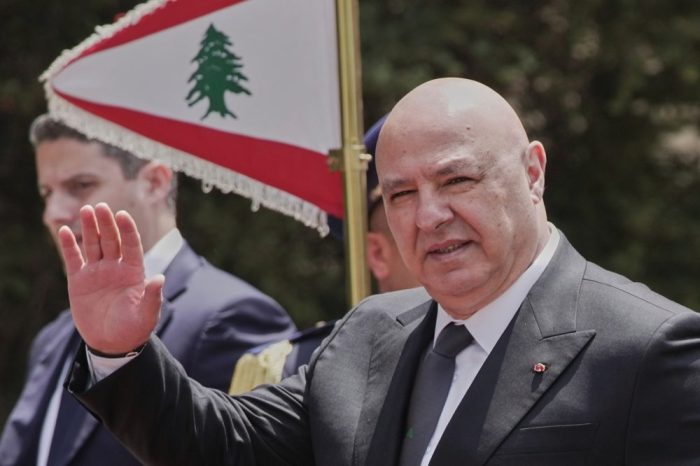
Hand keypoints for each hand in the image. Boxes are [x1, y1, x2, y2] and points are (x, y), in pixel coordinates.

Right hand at [58, 203, 163, 354]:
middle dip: (106, 223)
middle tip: (100, 206)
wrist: (113, 344)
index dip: (127, 230)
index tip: (123, 215)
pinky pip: (73, 259)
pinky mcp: (79, 281)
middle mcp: (116, 267)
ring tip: (86, 210)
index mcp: (134, 271)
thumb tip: (159, 278)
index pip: (132, 245)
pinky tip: (65, 230)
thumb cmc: (135, 329)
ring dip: (90, 228)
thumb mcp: (147, 315)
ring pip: (93, 244)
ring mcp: (97, 272)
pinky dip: (69, 245)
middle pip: (111, 240)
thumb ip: (152, 297)